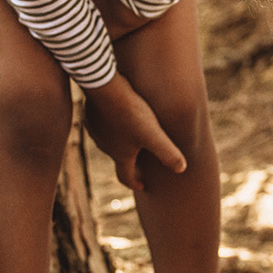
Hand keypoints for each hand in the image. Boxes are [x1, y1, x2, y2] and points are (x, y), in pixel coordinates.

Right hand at [81, 75, 186, 190]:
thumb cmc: (130, 113)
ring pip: (109, 140)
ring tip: (131, 134)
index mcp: (121, 155)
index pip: (126, 176)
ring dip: (119, 140)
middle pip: (118, 158)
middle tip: (141, 158)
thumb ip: (168, 152)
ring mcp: (96, 131)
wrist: (104, 87)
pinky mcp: (91, 116)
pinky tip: (118, 114)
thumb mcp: (153, 134)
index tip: (142, 185)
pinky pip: (101, 124)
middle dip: (129, 160)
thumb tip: (182, 169)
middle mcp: (105, 147)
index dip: (135, 182)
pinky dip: (110, 123)